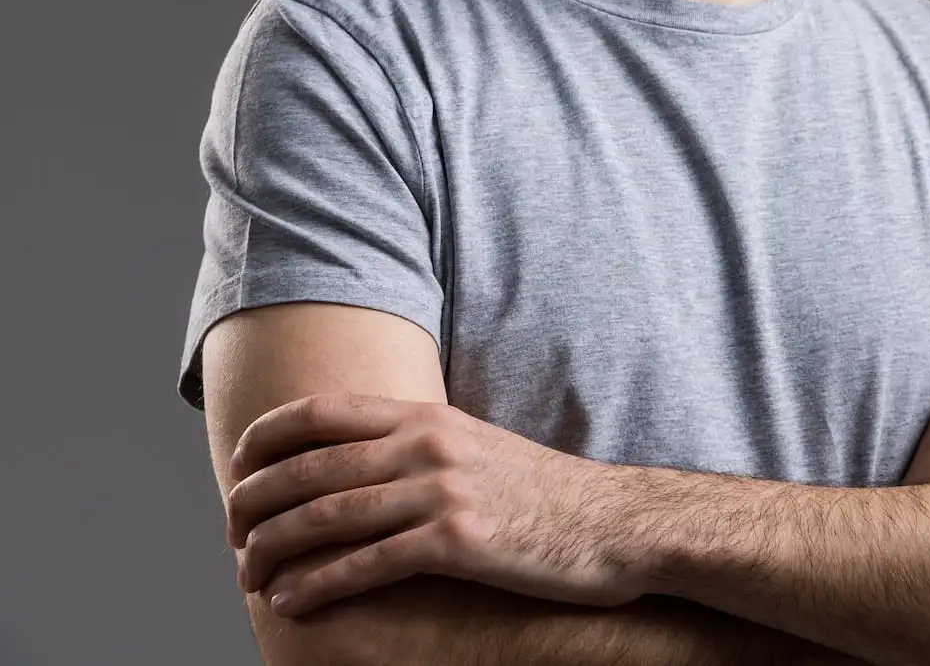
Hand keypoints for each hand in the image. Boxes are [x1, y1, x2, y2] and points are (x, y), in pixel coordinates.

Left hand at [225, 393, 656, 617]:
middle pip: (311, 466)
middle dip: (254, 501)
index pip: (323, 411)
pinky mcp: (458, 543)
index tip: (238, 468)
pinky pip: (366, 564)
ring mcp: (443, 492)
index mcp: (430, 418)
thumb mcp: (477, 449)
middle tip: (230, 533)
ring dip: (273, 547)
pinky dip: (318, 584)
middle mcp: (429, 446)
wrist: (616, 524)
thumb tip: (356, 468)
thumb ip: (419, 448)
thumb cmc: (544, 496)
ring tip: (247, 573)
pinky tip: (292, 602)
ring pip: (327, 515)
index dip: (267, 437)